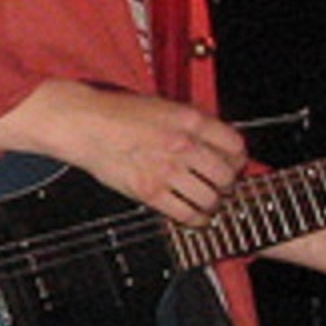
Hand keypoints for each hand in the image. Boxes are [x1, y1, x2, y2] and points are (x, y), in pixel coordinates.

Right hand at [0, 81, 245, 222]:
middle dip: (228, 184)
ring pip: (210, 198)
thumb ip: (192, 124)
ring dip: (213, 203)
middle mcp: (183, 145)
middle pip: (226, 175)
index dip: (238, 159)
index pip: (235, 145)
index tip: (235, 165)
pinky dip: (196, 219)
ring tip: (208, 201)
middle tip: (222, 186)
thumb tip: (217, 143)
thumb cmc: (120, 115)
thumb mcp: (165, 107)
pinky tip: (195, 215)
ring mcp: (167, 170)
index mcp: (189, 120)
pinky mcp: (151, 192)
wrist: (87, 125)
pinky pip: (187, 214)